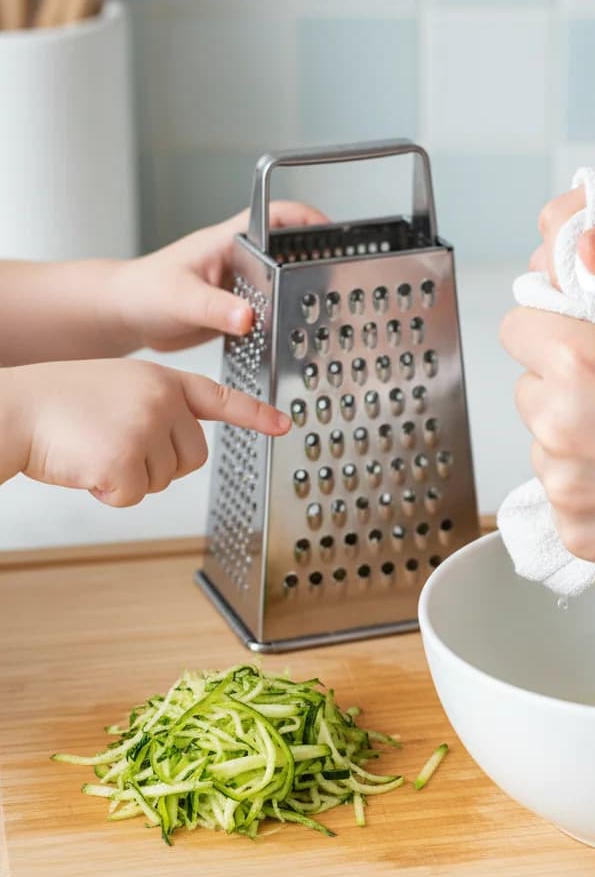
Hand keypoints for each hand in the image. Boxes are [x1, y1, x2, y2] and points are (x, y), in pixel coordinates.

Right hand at [1, 359, 289, 506]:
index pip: (220, 399)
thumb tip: (186, 453)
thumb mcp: (120, 388)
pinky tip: (85, 465)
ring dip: (130, 476)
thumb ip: (159, 409)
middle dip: (159, 463)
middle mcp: (163, 400)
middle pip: (192, 457)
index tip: (285, 424)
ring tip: (94, 446)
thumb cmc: (59, 403)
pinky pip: (135, 496)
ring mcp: (146, 428)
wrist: (12, 410)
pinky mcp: (125, 460)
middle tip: (115, 442)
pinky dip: (108, 492)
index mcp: (163, 380)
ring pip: (164, 480)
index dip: (255, 414)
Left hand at [107, 201, 328, 351]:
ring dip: (306, 296)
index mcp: (230, 241)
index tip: (339, 233)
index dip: (312, 219)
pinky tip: (298, 337)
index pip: (280, 216)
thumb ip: (213, 308)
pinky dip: (288, 322)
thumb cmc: (143, 292)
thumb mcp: (179, 297)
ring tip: (329, 312)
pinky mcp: (240, 310)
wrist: (127, 316)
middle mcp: (242, 260)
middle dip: (320, 261)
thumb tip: (246, 317)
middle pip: (293, 251)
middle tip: (342, 281)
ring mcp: (243, 285)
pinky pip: (273, 312)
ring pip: (286, 284)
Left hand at [499, 306, 594, 576]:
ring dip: (575, 445)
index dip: (546, 331)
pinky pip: (564, 501)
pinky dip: (592, 495)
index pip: (517, 328)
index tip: (572, 342)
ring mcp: (563, 485)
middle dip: (562, 391)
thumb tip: (568, 310)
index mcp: (580, 358)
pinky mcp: (576, 533)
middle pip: (529, 391)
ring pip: (544, 448)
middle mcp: (557, 421)